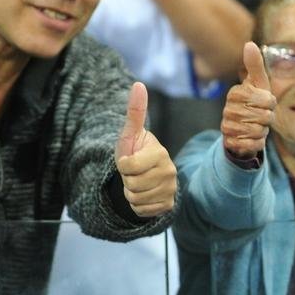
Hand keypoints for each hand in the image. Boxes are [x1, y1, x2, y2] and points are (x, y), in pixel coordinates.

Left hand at [115, 82, 176, 217]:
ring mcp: (171, 190)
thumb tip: (138, 84)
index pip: (128, 166)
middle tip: (133, 172)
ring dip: (130, 193)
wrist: (142, 174)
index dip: (123, 164)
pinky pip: (142, 210)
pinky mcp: (168, 205)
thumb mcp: (130, 133)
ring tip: (137, 182)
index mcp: (160, 153)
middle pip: (132, 185)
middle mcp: (170, 172)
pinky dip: (137, 205)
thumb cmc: (134, 150)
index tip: (129, 159)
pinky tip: (143, 194)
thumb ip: (135, 111)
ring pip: (136, 199)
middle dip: (126, 179)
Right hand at [221, 42, 276, 159]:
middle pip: (264, 117)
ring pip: (259, 131)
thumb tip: (249, 43)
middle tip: (260, 116)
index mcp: (235, 93)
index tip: (264, 102)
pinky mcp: (229, 142)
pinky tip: (251, 138)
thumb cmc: (254, 102)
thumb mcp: (257, 84)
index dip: (270, 103)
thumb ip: (254, 65)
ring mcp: (227, 126)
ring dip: (262, 131)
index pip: (266, 100)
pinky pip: (253, 144)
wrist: (242, 129)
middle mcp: (228, 109)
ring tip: (255, 126)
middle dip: (267, 119)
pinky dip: (257, 143)